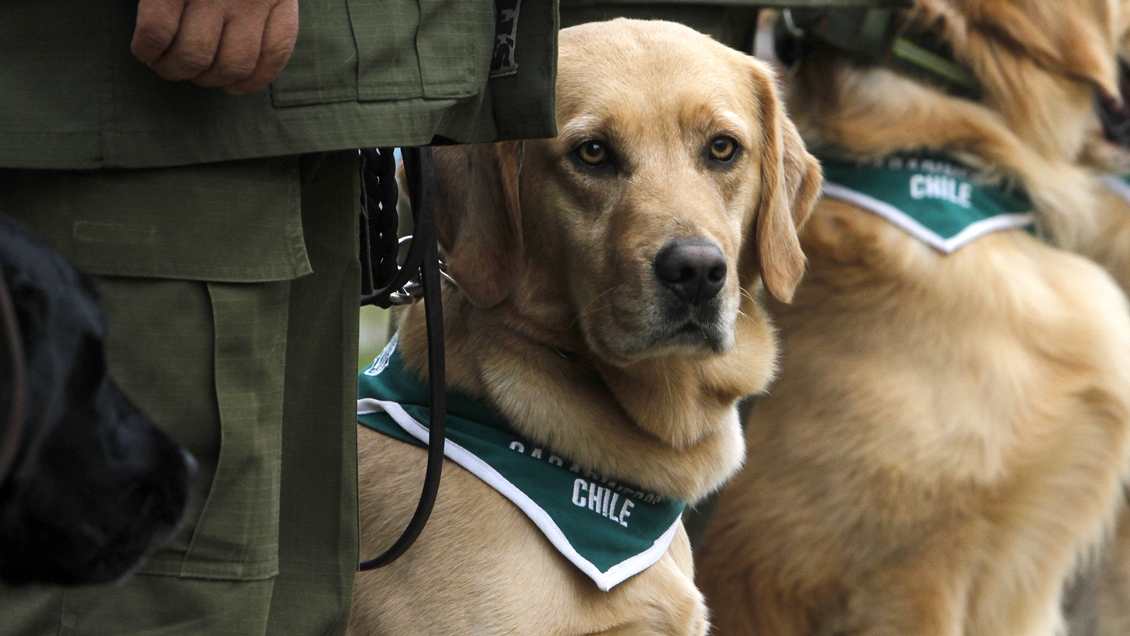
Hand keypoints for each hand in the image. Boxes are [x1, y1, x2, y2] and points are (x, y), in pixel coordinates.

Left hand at [131, 0, 298, 93]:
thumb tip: (146, 28)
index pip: (156, 31)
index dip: (147, 51)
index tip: (146, 52)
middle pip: (194, 55)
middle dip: (175, 70)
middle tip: (170, 66)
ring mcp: (255, 1)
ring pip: (233, 65)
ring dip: (212, 79)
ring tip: (201, 72)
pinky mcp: (283, 6)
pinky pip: (274, 58)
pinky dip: (253, 81)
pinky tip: (235, 83)